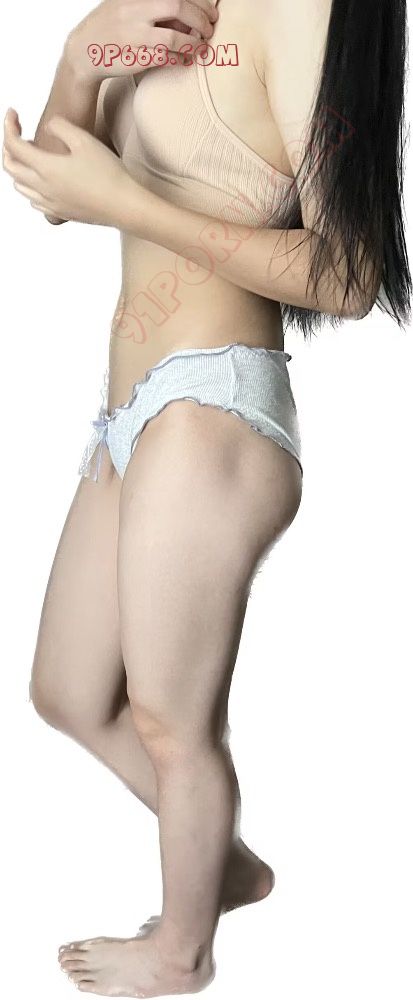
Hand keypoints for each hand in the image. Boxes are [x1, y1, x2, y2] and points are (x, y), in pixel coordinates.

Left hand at [3, 109, 141, 227]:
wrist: (124, 205)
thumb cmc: (108, 173)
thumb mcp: (84, 139)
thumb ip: (60, 127)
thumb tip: (48, 127)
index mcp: (45, 168)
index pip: (13, 145)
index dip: (8, 126)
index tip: (12, 113)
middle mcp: (43, 188)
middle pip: (10, 167)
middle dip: (8, 147)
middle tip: (16, 133)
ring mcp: (50, 203)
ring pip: (19, 186)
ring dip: (18, 168)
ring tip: (29, 156)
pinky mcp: (61, 213)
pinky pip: (34, 201)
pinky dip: (30, 188)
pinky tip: (42, 181)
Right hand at [65, 0, 218, 81]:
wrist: (84, 50)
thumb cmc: (111, 27)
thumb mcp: (129, 5)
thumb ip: (155, 6)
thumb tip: (189, 14)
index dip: (199, 2)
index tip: (211, 12)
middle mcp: (136, 9)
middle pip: (178, 6)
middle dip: (201, 18)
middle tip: (209, 29)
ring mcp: (136, 34)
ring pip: (175, 36)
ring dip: (194, 42)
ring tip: (201, 47)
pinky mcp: (137, 57)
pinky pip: (167, 57)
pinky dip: (181, 58)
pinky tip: (186, 58)